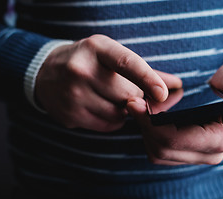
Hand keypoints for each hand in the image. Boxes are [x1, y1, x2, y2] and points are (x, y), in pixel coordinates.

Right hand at [35, 34, 181, 131]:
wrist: (46, 72)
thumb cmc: (89, 62)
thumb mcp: (112, 56)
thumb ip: (146, 70)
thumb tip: (176, 85)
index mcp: (97, 48)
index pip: (127, 63)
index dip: (148, 79)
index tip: (162, 94)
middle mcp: (81, 69)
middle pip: (128, 95)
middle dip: (134, 96)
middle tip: (123, 89)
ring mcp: (72, 93)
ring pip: (119, 114)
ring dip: (123, 110)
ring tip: (109, 97)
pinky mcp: (69, 114)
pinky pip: (107, 126)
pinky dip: (112, 121)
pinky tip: (101, 108)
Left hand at [127, 60, 222, 164]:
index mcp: (220, 141)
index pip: (175, 140)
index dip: (151, 124)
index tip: (135, 103)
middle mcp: (209, 155)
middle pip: (162, 149)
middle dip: (144, 126)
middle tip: (132, 102)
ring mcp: (197, 156)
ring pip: (158, 153)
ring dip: (144, 131)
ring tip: (140, 107)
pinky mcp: (187, 154)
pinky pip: (160, 152)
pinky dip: (149, 135)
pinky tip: (149, 116)